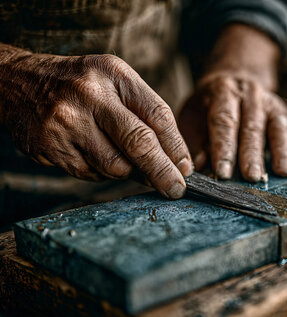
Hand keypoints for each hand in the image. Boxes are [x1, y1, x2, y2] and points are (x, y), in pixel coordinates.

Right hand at [0, 49, 192, 198]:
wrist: (19, 83)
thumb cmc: (81, 85)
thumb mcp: (115, 82)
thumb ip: (145, 114)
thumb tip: (176, 161)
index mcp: (114, 75)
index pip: (158, 116)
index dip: (177, 147)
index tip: (186, 169)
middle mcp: (90, 96)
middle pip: (140, 143)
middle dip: (163, 172)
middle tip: (176, 189)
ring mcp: (68, 123)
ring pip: (116, 166)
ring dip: (127, 171)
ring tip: (117, 155)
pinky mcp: (51, 147)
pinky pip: (91, 174)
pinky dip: (100, 171)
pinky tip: (91, 152)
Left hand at [178, 71, 286, 181]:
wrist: (235, 78)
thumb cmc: (210, 105)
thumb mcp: (194, 116)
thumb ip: (197, 141)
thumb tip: (198, 168)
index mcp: (224, 92)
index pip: (224, 121)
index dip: (223, 147)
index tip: (222, 172)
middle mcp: (252, 97)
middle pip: (253, 127)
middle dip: (253, 154)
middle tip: (252, 177)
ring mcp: (274, 106)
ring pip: (280, 128)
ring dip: (282, 151)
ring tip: (284, 173)